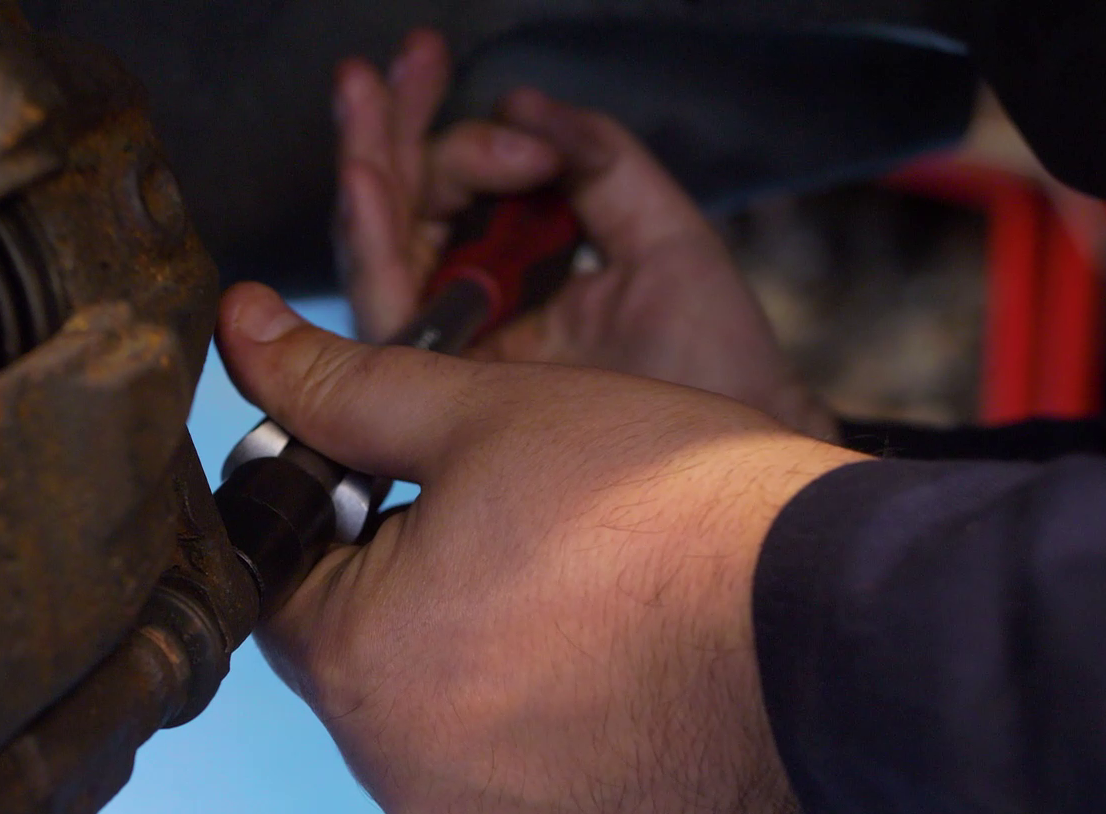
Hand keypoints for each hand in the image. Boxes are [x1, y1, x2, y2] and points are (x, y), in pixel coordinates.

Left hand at [215, 285, 865, 813]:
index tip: (424, 505)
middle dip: (427, 619)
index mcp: (355, 664)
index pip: (290, 592)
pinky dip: (580, 783)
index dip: (346, 532)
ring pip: (462, 762)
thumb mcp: (489, 414)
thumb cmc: (664, 507)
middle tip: (540, 561)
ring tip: (608, 633)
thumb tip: (237, 326)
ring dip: (502, 705)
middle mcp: (406, 786)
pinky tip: (648, 719)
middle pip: (376, 684)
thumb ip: (341, 384)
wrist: (849, 630)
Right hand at [335, 31, 836, 439]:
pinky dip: (372, 232)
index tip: (517, 115)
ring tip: (365, 94)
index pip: (463, 199)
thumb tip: (526, 101)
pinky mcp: (442, 388)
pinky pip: (386, 304)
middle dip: (390, 130)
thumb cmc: (720, 369)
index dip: (463, 137)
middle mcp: (478, 318)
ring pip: (382, 249)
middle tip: (384, 69)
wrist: (740, 454)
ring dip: (368, 162)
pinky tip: (367, 177)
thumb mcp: (664, 238)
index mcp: (526, 281)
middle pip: (407, 216)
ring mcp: (454, 354)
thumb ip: (599, 162)